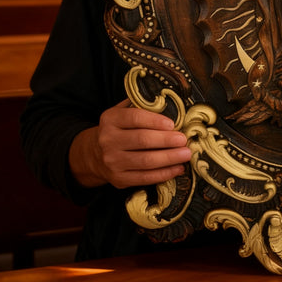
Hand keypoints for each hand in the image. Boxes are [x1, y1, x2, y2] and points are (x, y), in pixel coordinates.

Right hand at [69, 99, 191, 188]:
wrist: (95, 154)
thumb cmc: (119, 128)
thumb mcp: (122, 111)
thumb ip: (141, 105)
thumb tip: (169, 101)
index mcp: (110, 119)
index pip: (135, 118)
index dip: (155, 121)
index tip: (173, 124)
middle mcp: (108, 140)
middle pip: (142, 140)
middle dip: (167, 140)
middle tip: (184, 140)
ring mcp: (112, 162)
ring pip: (145, 161)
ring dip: (169, 158)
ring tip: (186, 154)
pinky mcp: (119, 179)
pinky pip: (145, 178)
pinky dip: (164, 174)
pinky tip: (178, 168)